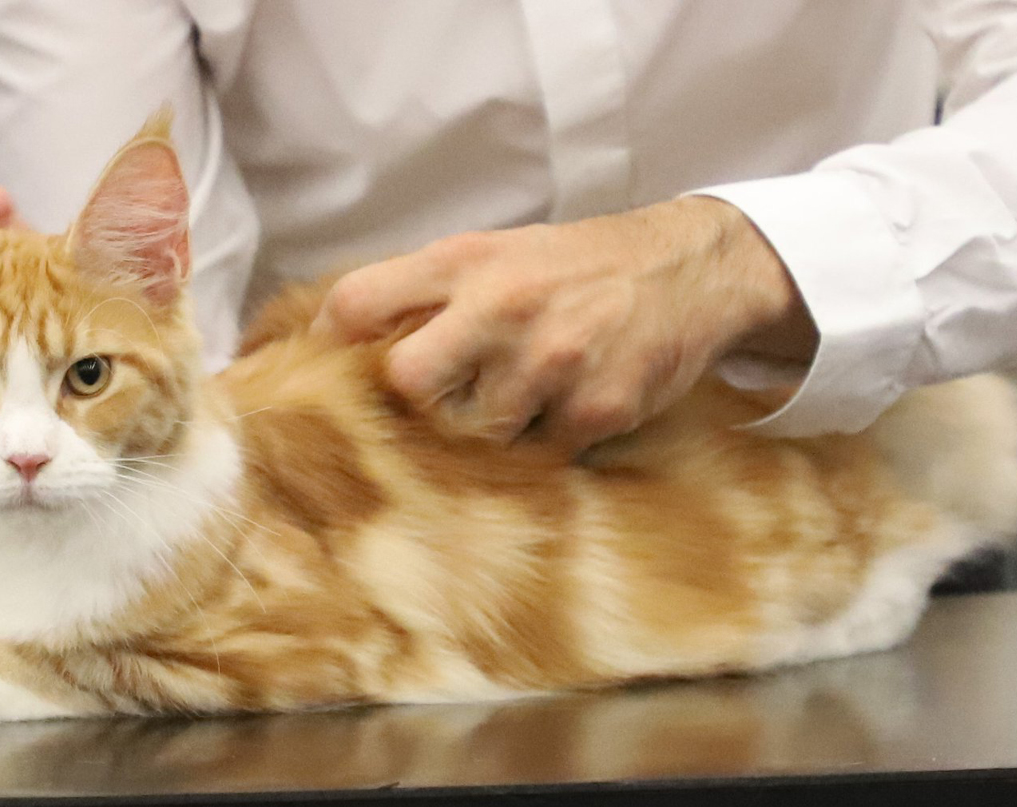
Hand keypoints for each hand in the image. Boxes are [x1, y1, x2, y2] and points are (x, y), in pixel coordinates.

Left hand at [311, 197, 816, 456]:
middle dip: (413, 404)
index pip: (358, 302)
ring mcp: (552, 361)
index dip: (328, 343)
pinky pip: (538, 454)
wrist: (689, 270)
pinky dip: (541, 444)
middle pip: (406, 383)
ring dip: (483, 433)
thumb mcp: (496, 253)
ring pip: (474, 435)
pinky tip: (561, 410)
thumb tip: (337, 342)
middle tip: (435, 407)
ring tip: (513, 404)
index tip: (328, 373)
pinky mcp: (597, 409)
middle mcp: (502, 306)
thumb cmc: (574, 267)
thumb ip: (426, 293)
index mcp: (466, 261)